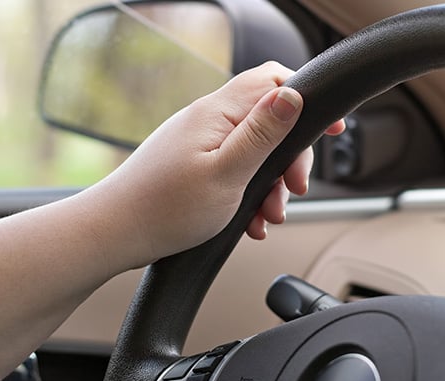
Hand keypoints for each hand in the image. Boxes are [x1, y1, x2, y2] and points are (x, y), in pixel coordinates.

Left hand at [86, 62, 343, 268]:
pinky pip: (234, 170)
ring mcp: (198, 142)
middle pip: (269, 122)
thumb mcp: (227, 173)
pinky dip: (248, 194)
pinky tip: (248, 221)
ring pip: (254, 152)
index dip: (307, 99)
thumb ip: (263, 133)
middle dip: (289, 160)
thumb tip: (293, 95)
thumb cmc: (164, 209)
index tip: (330, 129)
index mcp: (218, 114)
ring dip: (269, 185)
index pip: (273, 82)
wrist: (114, 234)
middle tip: (292, 192)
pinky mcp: (192, 164)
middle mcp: (208, 120)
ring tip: (266, 217)